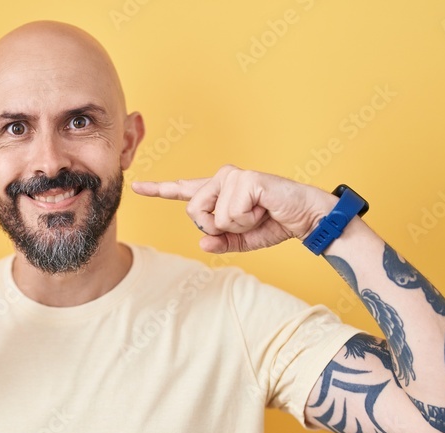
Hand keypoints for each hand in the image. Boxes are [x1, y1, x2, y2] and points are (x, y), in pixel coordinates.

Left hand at [132, 165, 334, 252]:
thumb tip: (203, 243)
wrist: (305, 218)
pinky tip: (263, 209)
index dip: (159, 190)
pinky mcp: (245, 179)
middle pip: (192, 212)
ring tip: (257, 213)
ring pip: (210, 216)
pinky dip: (247, 220)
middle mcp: (221, 178)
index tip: (138, 187)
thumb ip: (220, 242)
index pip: (183, 190)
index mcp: (218, 192)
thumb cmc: (276, 224)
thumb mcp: (242, 240)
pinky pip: (229, 215)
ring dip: (235, 224)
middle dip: (216, 227)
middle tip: (246, 220)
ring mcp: (232, 176)